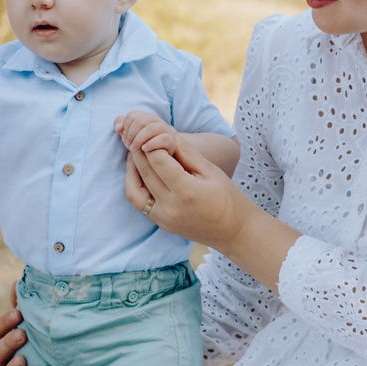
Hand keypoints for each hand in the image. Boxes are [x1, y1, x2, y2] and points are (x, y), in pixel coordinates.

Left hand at [112, 109, 178, 156]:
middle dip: (131, 134)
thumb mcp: (131, 135)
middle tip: (127, 146)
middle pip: (140, 121)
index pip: (132, 115)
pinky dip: (151, 144)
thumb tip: (118, 127)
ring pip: (151, 128)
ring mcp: (165, 130)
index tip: (123, 139)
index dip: (125, 127)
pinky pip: (162, 139)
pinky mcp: (171, 141)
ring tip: (133, 149)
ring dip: (138, 139)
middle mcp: (156, 120)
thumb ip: (122, 127)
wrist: (163, 153)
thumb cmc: (144, 143)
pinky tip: (144, 149)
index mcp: (146, 116)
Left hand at [123, 138, 250, 245]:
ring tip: (135, 153)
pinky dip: (134, 184)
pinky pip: (138, 202)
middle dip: (139, 151)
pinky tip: (139, 171)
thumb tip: (165, 133)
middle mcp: (170, 206)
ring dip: (131, 168)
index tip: (153, 133)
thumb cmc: (228, 197)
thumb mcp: (210, 170)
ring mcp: (163, 218)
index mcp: (186, 191)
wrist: (235, 232)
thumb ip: (185, 152)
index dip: (153, 143)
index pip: (158, 159)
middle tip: (138, 136)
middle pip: (145, 171)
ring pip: (134, 189)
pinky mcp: (160, 223)